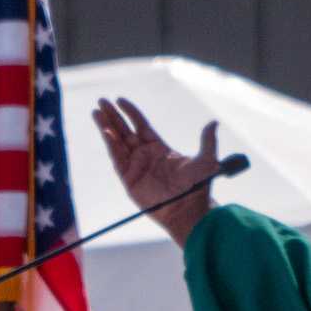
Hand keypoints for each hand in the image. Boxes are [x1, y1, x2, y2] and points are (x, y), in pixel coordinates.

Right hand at [91, 97, 218, 246]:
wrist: (187, 210)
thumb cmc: (197, 187)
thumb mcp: (206, 161)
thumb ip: (208, 141)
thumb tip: (214, 122)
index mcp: (160, 148)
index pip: (141, 125)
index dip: (131, 112)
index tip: (120, 100)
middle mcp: (145, 155)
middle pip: (125, 131)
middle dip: (113, 116)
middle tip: (102, 101)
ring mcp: (135, 166)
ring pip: (117, 142)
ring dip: (106, 127)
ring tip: (96, 111)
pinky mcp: (128, 178)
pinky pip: (117, 157)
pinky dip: (110, 144)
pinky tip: (105, 131)